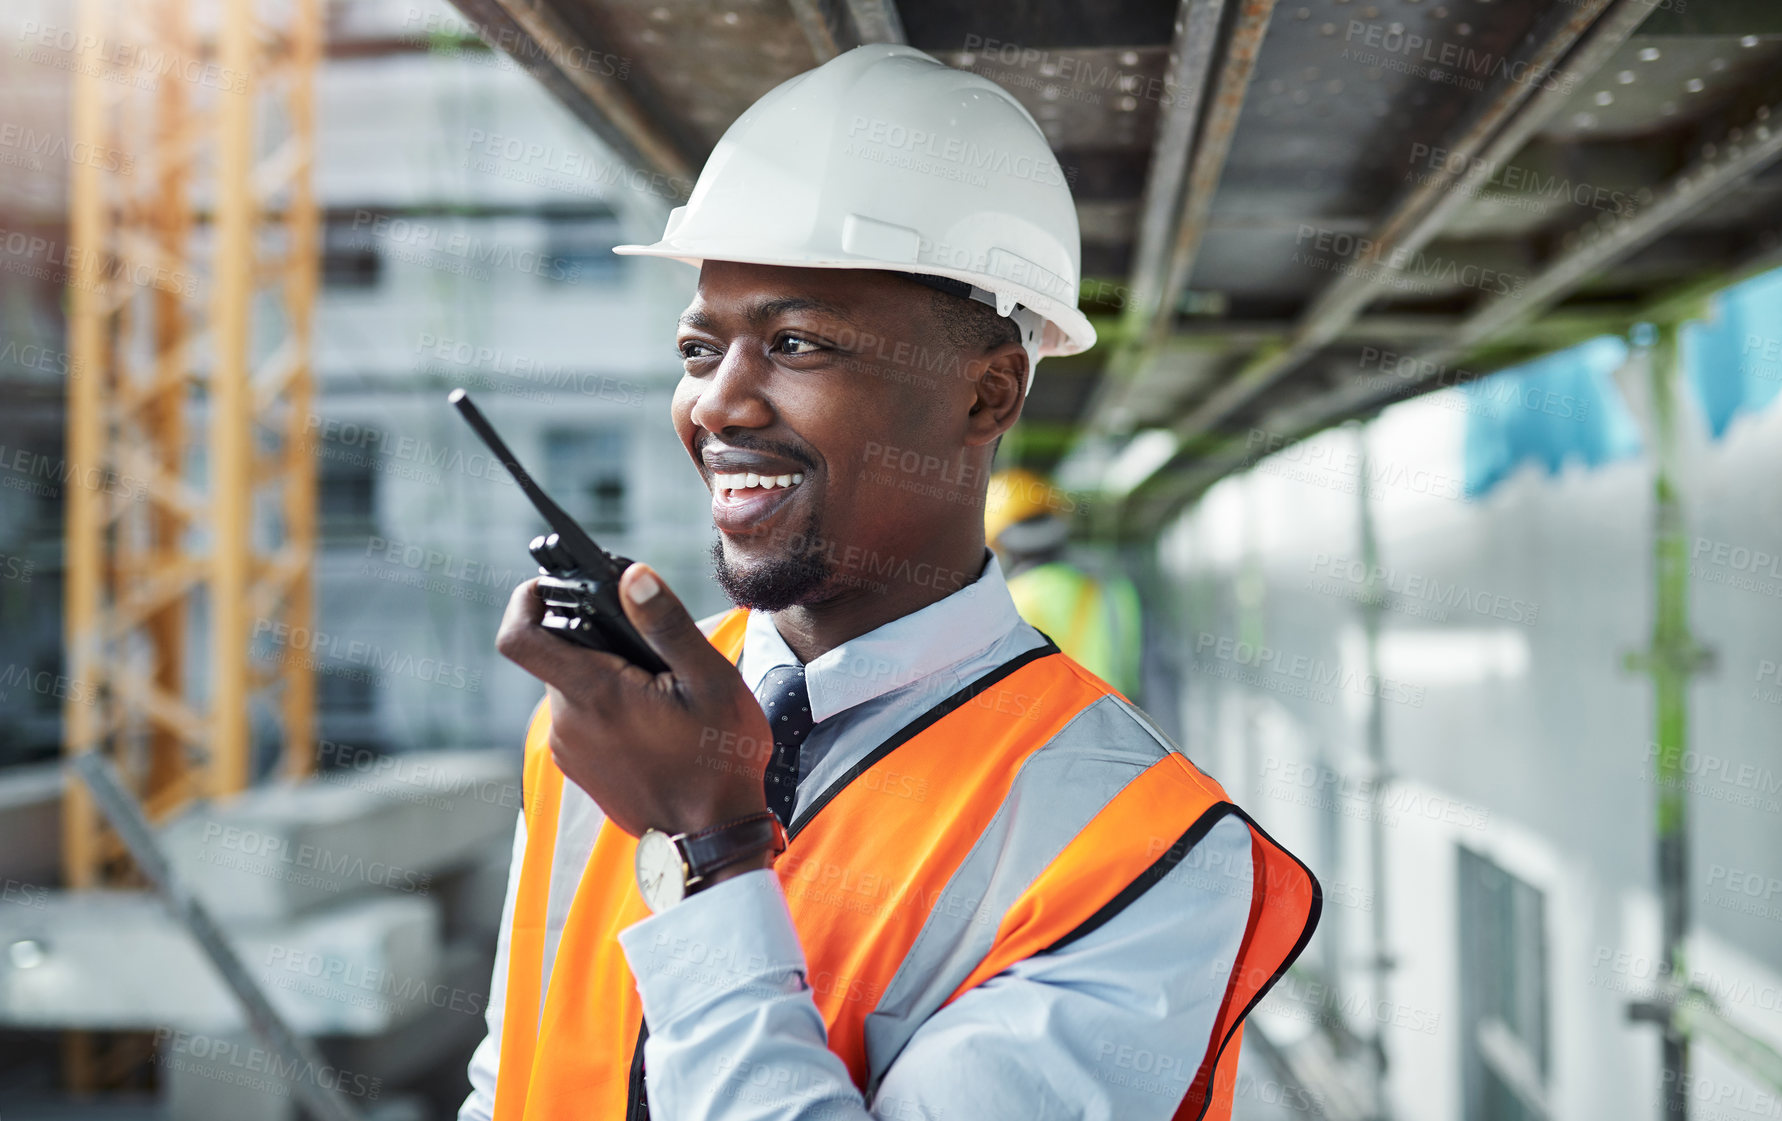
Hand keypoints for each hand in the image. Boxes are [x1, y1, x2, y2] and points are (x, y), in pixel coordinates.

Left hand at [495, 566, 772, 838]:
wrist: (713, 838)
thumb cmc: (718, 760)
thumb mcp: (709, 681)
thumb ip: (666, 624)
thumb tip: (633, 576)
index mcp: (594, 693)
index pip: (520, 637)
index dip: (525, 602)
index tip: (549, 587)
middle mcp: (568, 722)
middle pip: (556, 657)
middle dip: (593, 641)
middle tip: (645, 646)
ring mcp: (571, 750)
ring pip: (571, 689)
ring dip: (603, 676)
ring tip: (658, 689)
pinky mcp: (580, 769)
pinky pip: (580, 720)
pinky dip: (606, 708)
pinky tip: (651, 721)